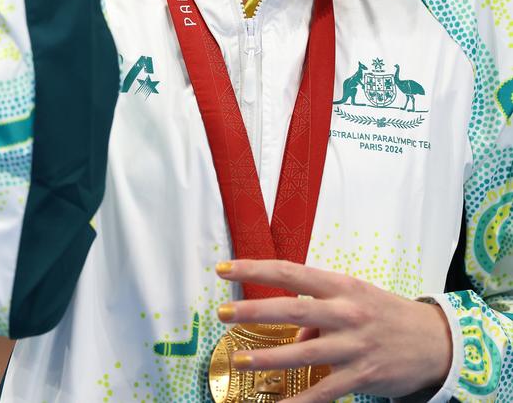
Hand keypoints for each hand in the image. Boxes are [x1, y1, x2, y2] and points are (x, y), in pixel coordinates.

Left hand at [216, 259, 451, 402]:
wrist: (434, 341)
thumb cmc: (386, 313)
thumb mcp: (354, 296)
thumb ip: (320, 309)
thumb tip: (294, 332)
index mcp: (340, 285)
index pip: (289, 271)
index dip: (255, 269)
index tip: (226, 268)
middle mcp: (345, 312)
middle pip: (292, 308)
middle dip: (253, 310)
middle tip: (223, 312)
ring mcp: (353, 345)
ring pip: (303, 351)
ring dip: (268, 358)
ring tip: (240, 360)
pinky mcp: (362, 377)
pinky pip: (323, 392)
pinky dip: (298, 402)